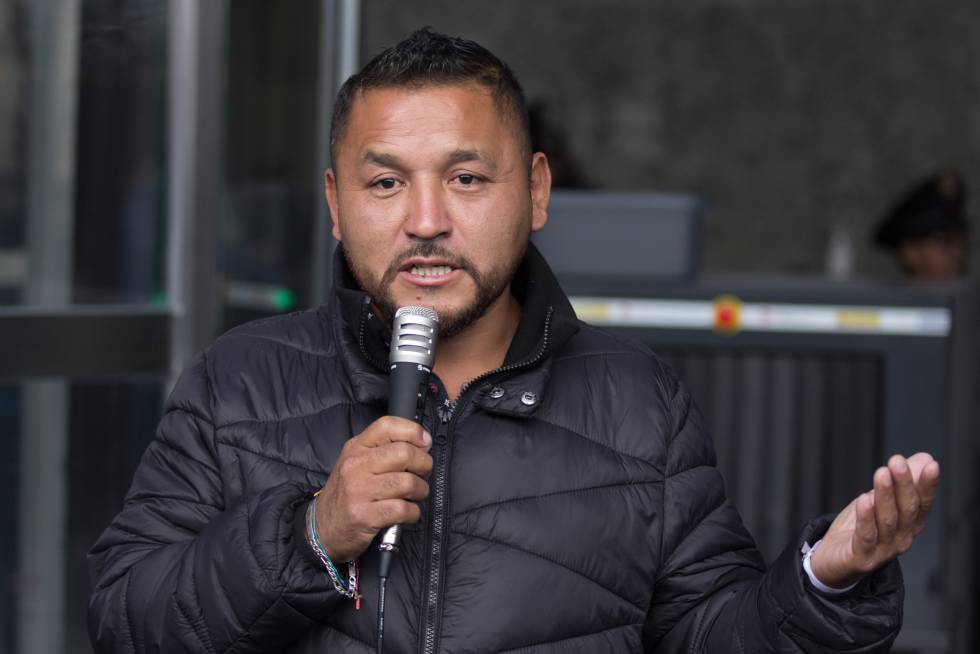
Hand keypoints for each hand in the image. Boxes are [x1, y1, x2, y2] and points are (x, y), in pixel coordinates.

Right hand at [313, 416, 432, 562]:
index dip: (413, 431)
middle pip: (405, 454)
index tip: (424, 443)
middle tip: (422, 474)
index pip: (387, 426)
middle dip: (424, 465)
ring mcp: (359, 490)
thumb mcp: (357, 463)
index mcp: (356, 448)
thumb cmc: (347, 494)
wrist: (322, 528)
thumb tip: (423, 443)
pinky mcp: (365, 516)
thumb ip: (384, 450)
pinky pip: (403, 509)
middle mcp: (356, 465)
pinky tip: (407, 513)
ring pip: (408, 483)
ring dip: (421, 491)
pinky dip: (413, 512)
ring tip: (415, 495)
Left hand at [809, 452, 939, 589]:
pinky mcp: (862, 558)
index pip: (923, 503)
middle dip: (904, 484)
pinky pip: (866, 536)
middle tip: (897, 461)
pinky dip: (866, 518)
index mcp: (909, 525)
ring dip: (885, 495)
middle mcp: (902, 538)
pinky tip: (864, 500)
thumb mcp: (879, 501)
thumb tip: (924, 458)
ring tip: (881, 473)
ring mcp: (883, 550)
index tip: (930, 465)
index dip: (927, 485)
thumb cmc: (859, 529)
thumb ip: (900, 482)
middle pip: (907, 510)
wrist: (834, 561)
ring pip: (887, 520)